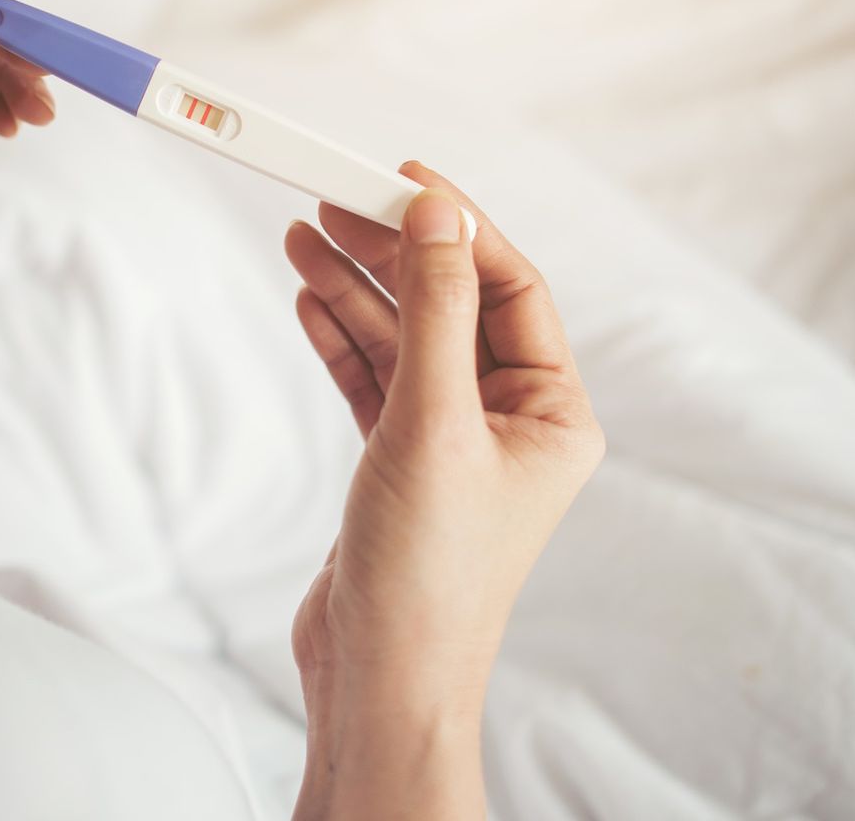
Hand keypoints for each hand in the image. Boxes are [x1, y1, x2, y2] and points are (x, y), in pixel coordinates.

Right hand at [283, 162, 603, 819]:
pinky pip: (374, 379)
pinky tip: (307, 298)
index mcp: (553, 411)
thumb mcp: (434, 421)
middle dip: (392, 252)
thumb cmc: (427, 569)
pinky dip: (340, 339)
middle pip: (450, 304)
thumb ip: (436, 310)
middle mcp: (510, 420)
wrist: (379, 676)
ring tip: (301, 237)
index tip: (401, 177)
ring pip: (404, 339)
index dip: (457, 226)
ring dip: (354, 289)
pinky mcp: (400, 463)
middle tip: (331, 198)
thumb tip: (439, 212)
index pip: (510, 287)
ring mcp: (453, 441)